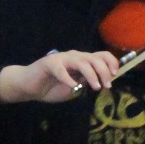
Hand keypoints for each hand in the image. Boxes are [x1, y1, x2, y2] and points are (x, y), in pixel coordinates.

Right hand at [0, 49, 120, 103]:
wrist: (30, 87)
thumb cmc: (53, 87)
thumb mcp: (75, 88)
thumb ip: (86, 83)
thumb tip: (102, 82)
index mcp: (82, 61)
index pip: (102, 55)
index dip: (111, 63)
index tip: (114, 75)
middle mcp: (75, 56)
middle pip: (95, 58)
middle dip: (104, 72)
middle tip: (106, 86)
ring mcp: (62, 58)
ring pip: (83, 62)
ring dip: (92, 75)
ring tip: (95, 87)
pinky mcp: (50, 63)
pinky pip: (62, 70)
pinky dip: (69, 79)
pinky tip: (73, 87)